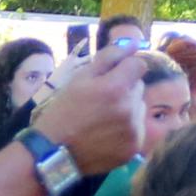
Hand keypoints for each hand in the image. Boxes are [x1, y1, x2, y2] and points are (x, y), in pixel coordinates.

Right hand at [33, 43, 151, 174]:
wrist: (55, 153)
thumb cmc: (64, 110)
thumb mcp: (80, 78)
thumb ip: (109, 57)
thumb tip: (133, 43)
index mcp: (116, 87)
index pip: (138, 65)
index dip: (124, 68)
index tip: (111, 77)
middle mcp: (130, 108)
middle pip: (139, 86)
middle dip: (124, 89)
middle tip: (101, 100)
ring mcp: (134, 130)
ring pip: (140, 107)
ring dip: (127, 108)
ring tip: (103, 119)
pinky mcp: (135, 147)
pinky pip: (138, 128)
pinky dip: (127, 128)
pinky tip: (107, 133)